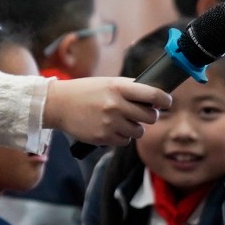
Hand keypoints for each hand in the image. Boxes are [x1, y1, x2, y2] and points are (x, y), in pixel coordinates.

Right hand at [43, 77, 170, 146]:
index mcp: (119, 87)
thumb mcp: (108, 82)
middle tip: (141, 113)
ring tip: (121, 120)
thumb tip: (156, 97)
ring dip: (135, 127)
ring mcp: (110, 123)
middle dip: (149, 115)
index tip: (167, 102)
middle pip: (151, 117)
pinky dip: (122, 136)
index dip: (165, 100)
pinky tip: (110, 128)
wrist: (58, 104)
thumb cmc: (86, 91)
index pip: (153, 95)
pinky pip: (125, 141)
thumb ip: (130, 89)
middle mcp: (116, 105)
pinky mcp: (103, 137)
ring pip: (139, 131)